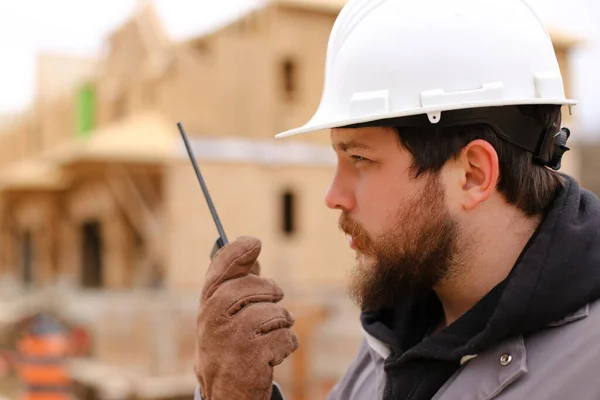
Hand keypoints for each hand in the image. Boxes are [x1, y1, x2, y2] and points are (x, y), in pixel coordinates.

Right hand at [194, 236, 298, 399]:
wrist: (226, 392)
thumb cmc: (230, 345)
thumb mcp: (228, 314)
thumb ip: (239, 284)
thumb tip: (252, 255)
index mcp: (207, 305)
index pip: (219, 271)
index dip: (236, 253)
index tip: (254, 243)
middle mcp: (212, 321)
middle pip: (246, 288)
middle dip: (268, 288)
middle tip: (278, 293)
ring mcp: (229, 341)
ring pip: (269, 313)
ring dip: (282, 320)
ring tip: (278, 329)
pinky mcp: (249, 360)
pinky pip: (283, 337)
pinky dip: (287, 343)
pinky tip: (277, 351)